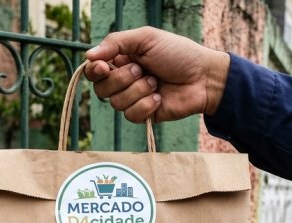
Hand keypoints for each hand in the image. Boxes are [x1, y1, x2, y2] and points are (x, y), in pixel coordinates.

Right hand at [84, 27, 229, 122]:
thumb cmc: (178, 53)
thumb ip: (116, 42)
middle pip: (101, 89)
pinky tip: (159, 97)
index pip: (93, 70)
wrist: (203, 77)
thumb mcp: (146, 39)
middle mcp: (123, 80)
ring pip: (116, 103)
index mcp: (121, 60)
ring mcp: (133, 99)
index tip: (103, 67)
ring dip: (138, 91)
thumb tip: (88, 55)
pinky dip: (146, 105)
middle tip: (142, 70)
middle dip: (122, 79)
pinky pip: (131, 115)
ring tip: (156, 82)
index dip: (94, 71)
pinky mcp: (143, 115)